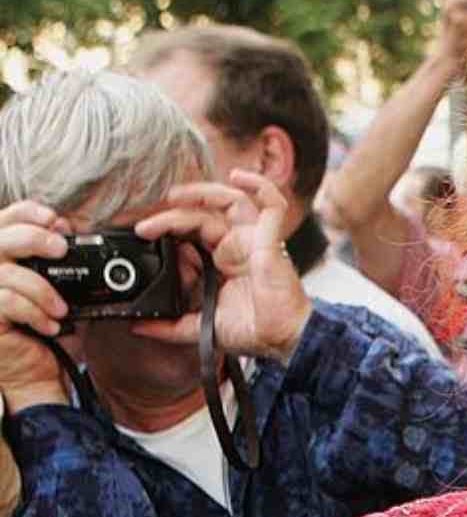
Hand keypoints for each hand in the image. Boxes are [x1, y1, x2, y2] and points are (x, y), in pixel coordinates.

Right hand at [0, 201, 72, 406]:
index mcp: (0, 259)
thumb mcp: (57, 289)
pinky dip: (34, 311)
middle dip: (33, 238)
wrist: (37, 373)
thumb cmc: (45, 328)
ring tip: (60, 309)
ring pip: (5, 273)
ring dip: (41, 289)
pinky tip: (49, 326)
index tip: (56, 220)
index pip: (2, 220)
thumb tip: (65, 228)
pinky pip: (6, 301)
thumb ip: (56, 260)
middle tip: (61, 249)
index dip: (26, 213)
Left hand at [132, 169, 311, 362]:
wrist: (280, 340)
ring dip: (203, 192)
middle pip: (203, 214)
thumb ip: (169, 326)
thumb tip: (137, 325)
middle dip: (172, 214)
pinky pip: (272, 204)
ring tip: (175, 195)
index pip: (191, 234)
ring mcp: (254, 240)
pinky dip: (259, 185)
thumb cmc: (253, 330)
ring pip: (230, 201)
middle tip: (146, 225)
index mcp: (222, 262)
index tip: (144, 239)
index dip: (168, 231)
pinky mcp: (271, 239)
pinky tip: (240, 176)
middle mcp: (237, 246)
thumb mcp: (200, 327)